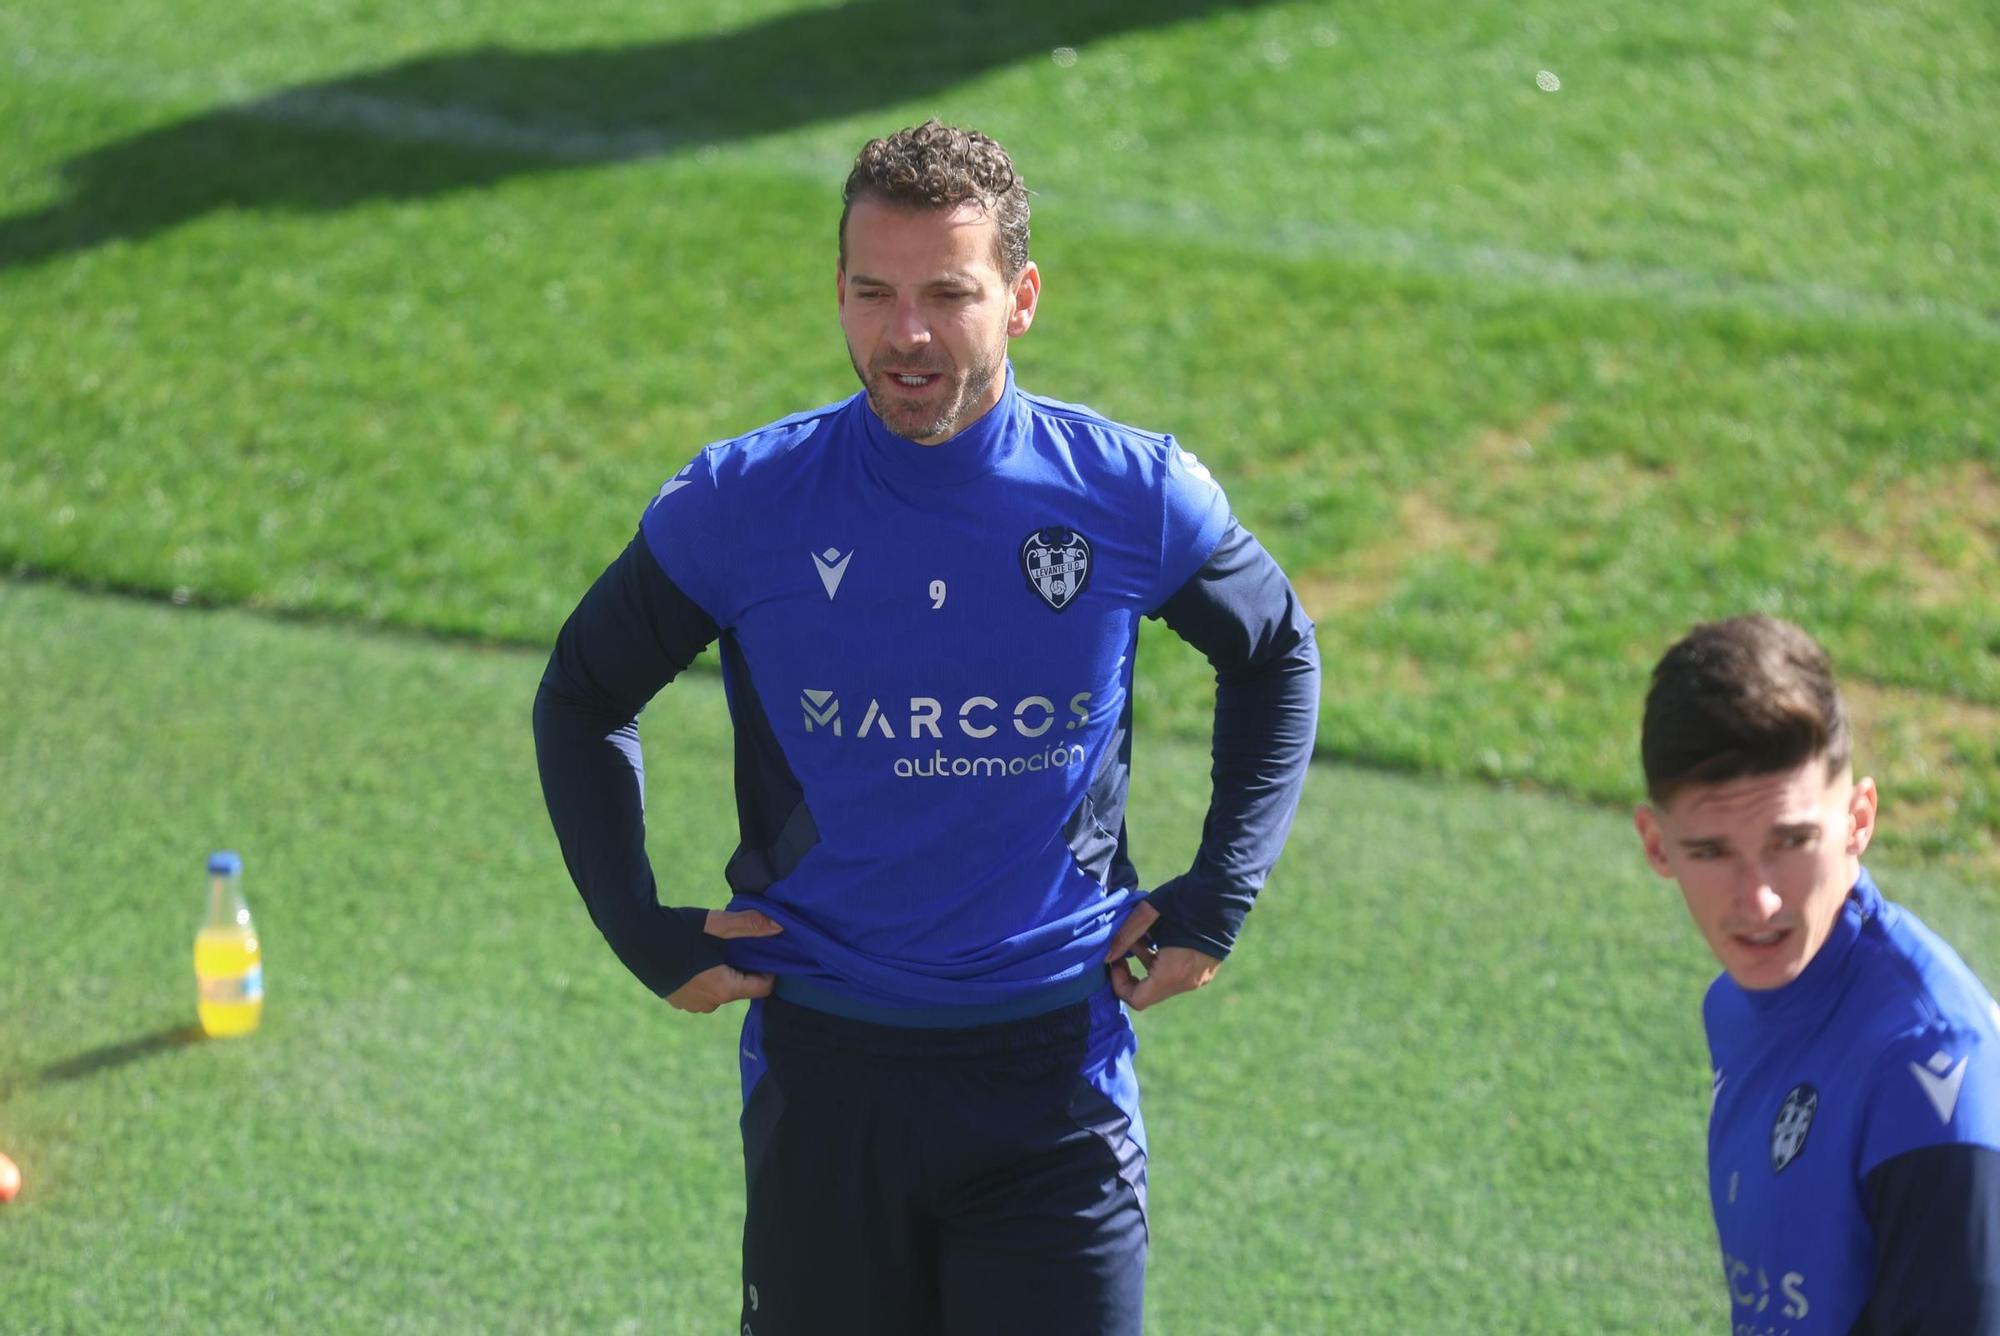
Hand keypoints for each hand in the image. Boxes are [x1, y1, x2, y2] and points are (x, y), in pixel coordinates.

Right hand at [665, 909, 782, 1013]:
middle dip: (743, 969)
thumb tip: (779, 927)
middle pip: (741, 989)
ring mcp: (690, 1005)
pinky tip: (696, 957)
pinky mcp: (676, 1000)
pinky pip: (702, 993)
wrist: (632, 933)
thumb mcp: (716, 924)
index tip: (761, 950)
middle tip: (735, 945)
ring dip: (724, 974)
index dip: (767, 969)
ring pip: (721, 991)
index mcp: (722, 989)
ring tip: (714, 949)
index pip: (762, 988)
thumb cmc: (677, 928)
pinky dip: (706, 978)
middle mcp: (708, 1004)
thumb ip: (749, 926)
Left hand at [1103, 901, 1221, 1010]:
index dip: (1119, 983)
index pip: (1136, 999)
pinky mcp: (1206, 969)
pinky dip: (1163, 963)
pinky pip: (1177, 976)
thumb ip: (1125, 936)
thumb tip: (1106, 957)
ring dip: (1148, 965)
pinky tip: (1160, 937)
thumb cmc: (1186, 897)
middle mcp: (1188, 982)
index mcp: (1173, 972)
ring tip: (1143, 937)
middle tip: (1125, 947)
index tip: (1116, 959)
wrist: (1227, 888)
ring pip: (1163, 984)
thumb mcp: (1149, 912)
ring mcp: (1200, 978)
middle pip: (1149, 993)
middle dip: (1132, 973)